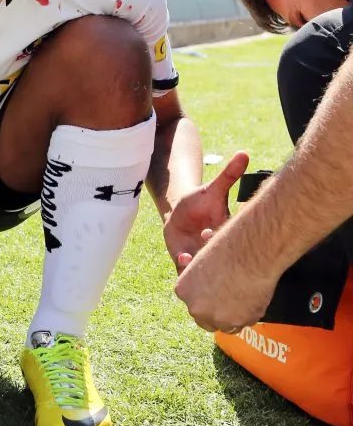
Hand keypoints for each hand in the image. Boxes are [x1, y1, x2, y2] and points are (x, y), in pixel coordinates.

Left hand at [163, 152, 249, 271]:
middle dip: (207, 254)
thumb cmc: (202, 201)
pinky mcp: (189, 261)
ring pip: (203, 269)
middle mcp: (216, 247)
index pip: (230, 240)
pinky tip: (180, 259)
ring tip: (186, 258)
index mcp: (226, 232)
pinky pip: (188, 272)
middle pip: (217, 259)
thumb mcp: (213, 188)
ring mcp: (203, 255)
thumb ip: (229, 175)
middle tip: (199, 244)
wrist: (182, 212)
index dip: (220, 239)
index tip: (210, 231)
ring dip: (195, 266)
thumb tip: (244, 153)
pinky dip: (185, 269)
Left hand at [175, 232, 277, 332]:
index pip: (192, 303)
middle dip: (215, 313)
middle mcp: (196, 308)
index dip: (206, 300)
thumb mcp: (203, 260)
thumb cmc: (228, 248)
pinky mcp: (240, 322)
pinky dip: (248, 314)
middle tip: (230, 300)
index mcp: (183, 290)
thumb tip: (208, 287)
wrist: (250, 252)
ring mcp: (218, 319)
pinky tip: (253, 298)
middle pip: (204, 320)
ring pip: (224, 325)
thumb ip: (201, 279)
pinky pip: (243, 323)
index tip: (217, 292)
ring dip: (232, 317)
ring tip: (243, 298)